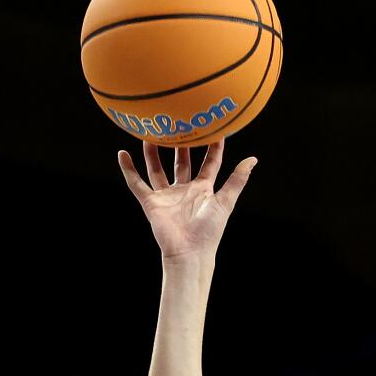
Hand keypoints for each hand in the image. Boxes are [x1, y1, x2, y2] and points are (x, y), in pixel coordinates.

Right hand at [116, 139, 256, 263]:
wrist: (189, 252)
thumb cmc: (209, 231)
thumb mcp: (225, 201)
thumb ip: (237, 180)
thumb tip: (253, 159)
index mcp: (203, 189)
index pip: (209, 162)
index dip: (212, 146)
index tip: (212, 126)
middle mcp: (184, 190)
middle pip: (181, 161)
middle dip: (180, 144)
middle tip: (178, 123)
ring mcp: (166, 196)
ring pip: (157, 169)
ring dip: (153, 152)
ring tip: (149, 133)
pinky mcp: (150, 203)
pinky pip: (136, 183)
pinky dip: (128, 169)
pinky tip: (122, 153)